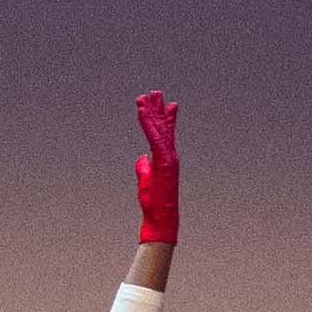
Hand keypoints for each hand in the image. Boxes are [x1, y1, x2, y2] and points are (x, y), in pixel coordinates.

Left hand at [130, 91, 183, 241]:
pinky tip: (141, 111)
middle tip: (154, 92)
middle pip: (164, 127)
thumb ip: (144, 167)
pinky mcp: (163, 161)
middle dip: (158, 109)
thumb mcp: (146, 181)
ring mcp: (168, 158)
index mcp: (166, 159)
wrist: (160, 219)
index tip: (162, 103)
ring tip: (147, 96)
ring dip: (152, 111)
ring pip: (159, 129)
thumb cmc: (154, 203)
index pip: (165, 134)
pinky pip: (153, 137)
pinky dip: (147, 123)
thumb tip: (142, 158)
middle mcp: (169, 156)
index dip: (163, 117)